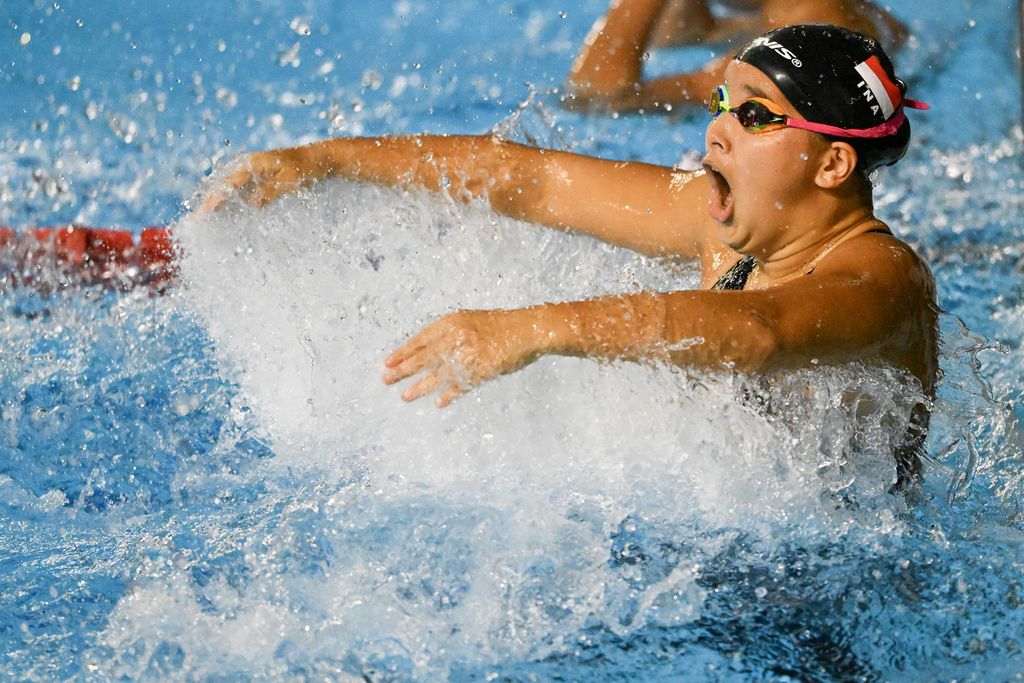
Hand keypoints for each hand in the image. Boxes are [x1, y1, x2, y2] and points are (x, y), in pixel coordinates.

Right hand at [199, 147, 311, 211]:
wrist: (317, 159)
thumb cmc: (305, 169)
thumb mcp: (289, 181)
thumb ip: (270, 192)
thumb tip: (252, 204)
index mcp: (252, 162)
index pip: (228, 184)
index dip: (215, 200)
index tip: (205, 213)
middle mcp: (246, 165)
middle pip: (223, 185)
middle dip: (210, 202)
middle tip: (197, 220)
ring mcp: (250, 172)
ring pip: (228, 189)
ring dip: (217, 203)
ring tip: (204, 219)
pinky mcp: (256, 178)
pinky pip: (238, 191)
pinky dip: (229, 202)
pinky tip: (223, 214)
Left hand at [382, 308, 543, 406]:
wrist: (527, 330)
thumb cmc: (499, 326)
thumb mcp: (469, 321)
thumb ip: (448, 333)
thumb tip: (424, 351)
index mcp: (451, 322)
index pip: (420, 339)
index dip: (403, 352)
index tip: (387, 362)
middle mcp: (456, 337)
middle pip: (423, 357)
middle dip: (403, 370)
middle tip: (386, 380)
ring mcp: (468, 355)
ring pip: (437, 375)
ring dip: (420, 387)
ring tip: (405, 396)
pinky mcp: (481, 371)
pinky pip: (460, 385)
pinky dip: (449, 394)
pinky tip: (438, 402)